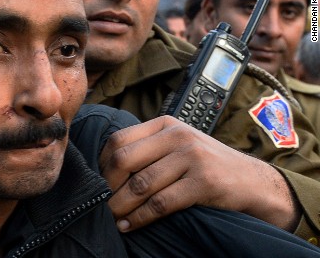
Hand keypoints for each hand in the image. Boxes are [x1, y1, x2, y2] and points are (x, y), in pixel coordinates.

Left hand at [100, 115, 299, 232]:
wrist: (254, 182)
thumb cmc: (208, 165)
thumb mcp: (179, 145)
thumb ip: (149, 148)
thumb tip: (105, 168)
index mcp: (166, 124)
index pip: (119, 139)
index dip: (102, 164)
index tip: (97, 182)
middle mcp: (178, 136)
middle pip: (125, 159)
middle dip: (107, 185)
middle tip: (100, 203)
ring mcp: (192, 158)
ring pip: (140, 184)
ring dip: (120, 206)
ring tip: (113, 218)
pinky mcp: (203, 183)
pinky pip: (160, 203)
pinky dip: (140, 218)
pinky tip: (130, 226)